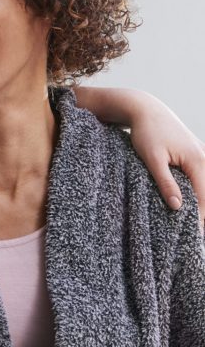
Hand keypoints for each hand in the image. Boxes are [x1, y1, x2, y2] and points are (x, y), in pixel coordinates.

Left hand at [129, 95, 204, 226]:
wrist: (146, 109)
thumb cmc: (146, 133)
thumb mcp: (152, 159)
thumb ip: (165, 183)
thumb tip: (177, 207)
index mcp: (197, 161)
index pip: (204, 198)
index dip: (200, 219)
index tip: (194, 237)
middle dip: (203, 214)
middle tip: (195, 237)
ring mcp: (202, 155)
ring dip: (201, 203)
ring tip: (193, 225)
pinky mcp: (196, 154)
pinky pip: (201, 177)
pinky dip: (198, 191)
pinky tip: (189, 203)